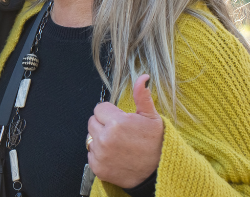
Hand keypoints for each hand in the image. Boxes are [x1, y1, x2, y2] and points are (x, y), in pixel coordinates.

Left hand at [87, 74, 163, 188]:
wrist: (159, 172)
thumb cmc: (156, 142)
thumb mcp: (152, 117)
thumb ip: (142, 96)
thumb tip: (143, 77)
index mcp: (117, 122)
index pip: (99, 108)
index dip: (110, 113)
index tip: (120, 121)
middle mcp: (105, 137)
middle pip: (92, 122)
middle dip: (103, 125)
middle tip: (120, 133)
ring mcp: (100, 154)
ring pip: (90, 138)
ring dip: (100, 139)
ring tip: (118, 144)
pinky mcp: (97, 167)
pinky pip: (90, 154)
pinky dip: (99, 155)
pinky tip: (114, 156)